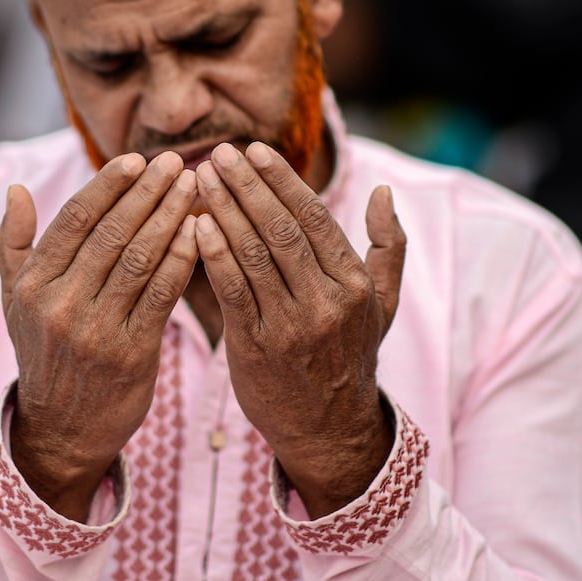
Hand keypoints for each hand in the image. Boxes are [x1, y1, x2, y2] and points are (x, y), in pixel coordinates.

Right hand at [0, 151, 198, 520]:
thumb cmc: (44, 354)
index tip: (136, 158)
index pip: (73, 221)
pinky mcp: (132, 354)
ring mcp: (96, 332)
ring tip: (194, 187)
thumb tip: (15, 189)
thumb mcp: (15, 303)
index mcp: (33, 286)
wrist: (62, 432)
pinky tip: (202, 232)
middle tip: (178, 161)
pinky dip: (184, 259)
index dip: (107, 186)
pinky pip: (163, 295)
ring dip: (171, 216)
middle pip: (112, 234)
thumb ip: (13, 244)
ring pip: (141, 259)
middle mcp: (61, 306)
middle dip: (148, 192)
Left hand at [194, 142, 405, 517]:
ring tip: (200, 180)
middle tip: (218, 154)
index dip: (281, 180)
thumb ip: (387, 247)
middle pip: (280, 229)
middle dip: (246, 186)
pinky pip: (231, 291)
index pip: (313, 218)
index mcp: (354, 284)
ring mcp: (290, 326)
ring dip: (223, 211)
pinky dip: (212, 255)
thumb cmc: (350, 355)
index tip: (253, 150)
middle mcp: (326, 302)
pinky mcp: (256, 348)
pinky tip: (194, 226)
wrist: (329, 429)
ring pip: (252, 254)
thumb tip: (383, 192)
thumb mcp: (382, 304)